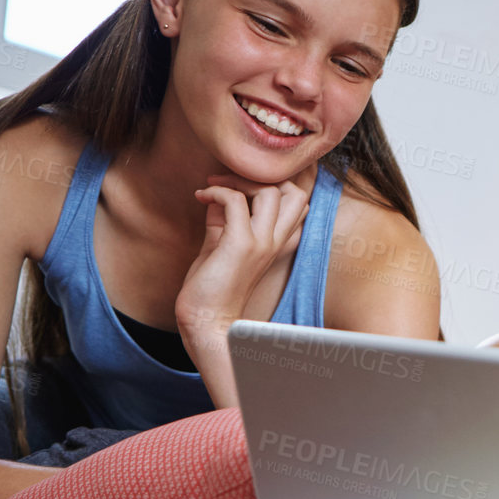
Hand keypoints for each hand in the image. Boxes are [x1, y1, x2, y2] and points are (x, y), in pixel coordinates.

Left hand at [175, 175, 309, 332]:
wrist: (207, 319)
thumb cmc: (213, 286)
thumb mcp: (222, 244)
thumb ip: (224, 219)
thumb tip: (217, 194)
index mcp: (278, 244)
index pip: (298, 204)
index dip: (273, 186)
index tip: (239, 185)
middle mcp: (277, 243)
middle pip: (297, 194)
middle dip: (264, 178)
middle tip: (232, 182)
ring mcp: (262, 244)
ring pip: (271, 192)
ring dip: (237, 181)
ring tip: (214, 187)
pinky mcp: (242, 245)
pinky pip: (235, 201)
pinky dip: (215, 191)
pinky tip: (200, 196)